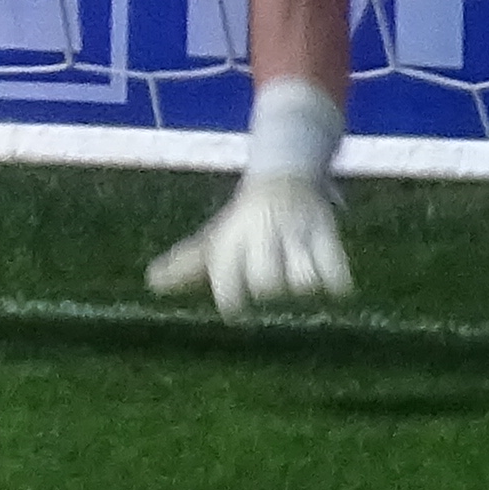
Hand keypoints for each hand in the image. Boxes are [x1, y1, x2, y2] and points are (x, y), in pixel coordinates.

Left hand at [148, 173, 349, 314]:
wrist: (283, 176)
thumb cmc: (242, 221)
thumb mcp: (213, 237)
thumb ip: (185, 265)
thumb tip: (152, 283)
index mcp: (231, 239)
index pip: (227, 276)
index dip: (231, 297)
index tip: (236, 312)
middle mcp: (262, 236)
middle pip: (266, 281)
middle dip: (268, 287)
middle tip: (270, 282)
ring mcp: (296, 234)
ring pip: (302, 278)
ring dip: (302, 284)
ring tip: (299, 276)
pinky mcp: (327, 234)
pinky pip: (336, 272)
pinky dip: (335, 283)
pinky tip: (330, 282)